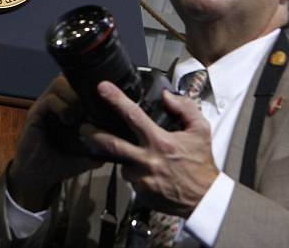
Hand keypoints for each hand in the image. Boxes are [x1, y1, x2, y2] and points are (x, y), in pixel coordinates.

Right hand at [7, 76, 105, 211]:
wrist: (38, 175)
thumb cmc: (61, 162)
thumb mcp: (87, 153)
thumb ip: (101, 144)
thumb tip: (122, 142)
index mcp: (67, 107)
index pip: (79, 84)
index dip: (92, 87)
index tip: (104, 96)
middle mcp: (55, 102)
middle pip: (70, 79)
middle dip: (83, 89)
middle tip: (92, 105)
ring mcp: (44, 106)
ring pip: (60, 84)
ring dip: (73, 97)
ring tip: (79, 113)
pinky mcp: (36, 113)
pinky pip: (50, 100)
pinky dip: (62, 107)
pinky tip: (68, 121)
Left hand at [85, 82, 218, 216]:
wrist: (205, 199)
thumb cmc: (201, 164)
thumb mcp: (201, 130)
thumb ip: (185, 108)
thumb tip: (167, 96)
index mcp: (160, 142)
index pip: (133, 115)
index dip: (116, 99)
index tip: (103, 88)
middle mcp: (148, 159)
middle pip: (113, 143)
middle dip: (94, 134)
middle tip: (83, 127)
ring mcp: (142, 178)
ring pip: (123, 163)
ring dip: (126, 158)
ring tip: (138, 157)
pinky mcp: (141, 192)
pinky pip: (132, 179)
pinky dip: (136, 173)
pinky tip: (149, 173)